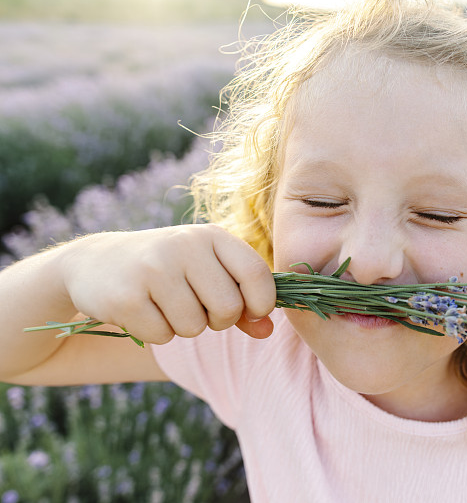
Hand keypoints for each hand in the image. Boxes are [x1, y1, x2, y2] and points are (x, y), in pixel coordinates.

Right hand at [58, 224, 275, 343]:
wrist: (95, 263)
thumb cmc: (168, 271)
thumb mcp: (206, 273)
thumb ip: (243, 301)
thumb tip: (267, 331)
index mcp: (211, 235)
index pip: (256, 273)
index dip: (261, 303)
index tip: (251, 312)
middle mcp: (184, 245)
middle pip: (228, 308)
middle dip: (218, 321)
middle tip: (197, 308)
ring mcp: (153, 268)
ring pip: (195, 326)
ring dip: (184, 327)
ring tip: (165, 304)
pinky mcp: (126, 296)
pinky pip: (163, 335)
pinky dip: (157, 332)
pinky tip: (142, 310)